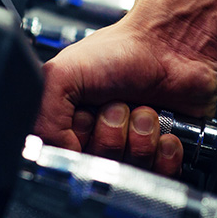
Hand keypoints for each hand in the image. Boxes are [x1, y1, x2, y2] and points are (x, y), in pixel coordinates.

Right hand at [33, 18, 216, 176]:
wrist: (173, 42)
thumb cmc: (123, 49)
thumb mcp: (62, 74)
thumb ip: (44, 119)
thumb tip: (56, 154)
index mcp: (72, 123)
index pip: (68, 159)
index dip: (80, 139)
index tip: (89, 114)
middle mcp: (101, 137)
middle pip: (101, 168)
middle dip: (112, 134)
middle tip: (118, 105)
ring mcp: (132, 147)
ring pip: (132, 170)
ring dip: (141, 136)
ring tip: (143, 108)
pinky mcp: (163, 153)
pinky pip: (162, 174)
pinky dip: (165, 151)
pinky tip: (164, 130)